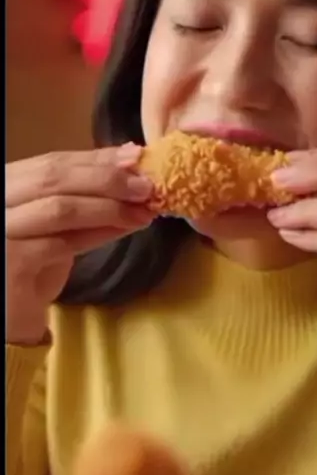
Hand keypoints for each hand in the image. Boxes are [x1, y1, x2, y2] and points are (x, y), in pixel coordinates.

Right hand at [6, 143, 154, 344]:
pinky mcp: (12, 261)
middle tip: (145, 185)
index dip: (95, 158)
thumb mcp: (59, 222)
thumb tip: (130, 164)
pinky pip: (63, 243)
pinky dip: (99, 234)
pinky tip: (125, 231)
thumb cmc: (34, 265)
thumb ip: (83, 195)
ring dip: (108, 207)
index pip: (52, 162)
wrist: (10, 317)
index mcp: (6, 184)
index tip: (135, 156)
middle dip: (105, 179)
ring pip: (60, 209)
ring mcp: (2, 230)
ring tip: (143, 211)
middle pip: (54, 178)